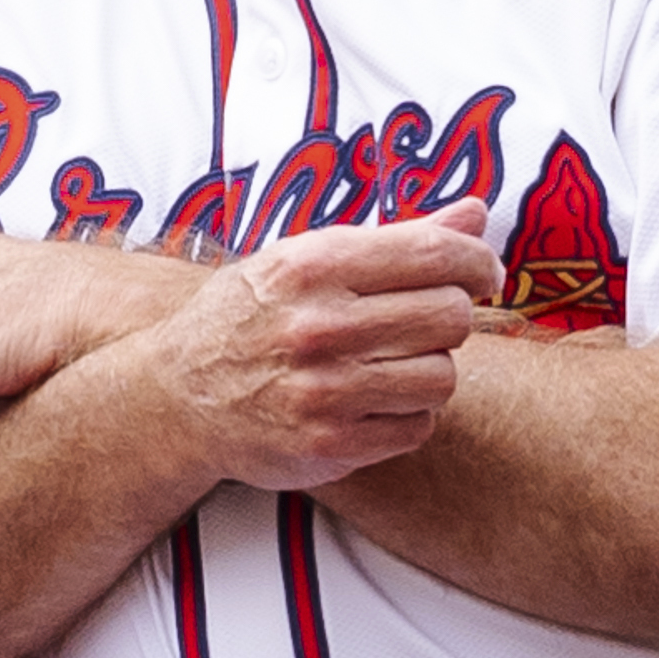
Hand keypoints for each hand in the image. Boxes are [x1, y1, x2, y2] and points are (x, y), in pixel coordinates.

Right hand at [138, 201, 504, 491]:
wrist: (175, 398)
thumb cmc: (250, 317)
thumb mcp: (305, 259)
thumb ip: (396, 238)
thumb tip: (475, 212)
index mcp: (312, 265)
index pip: (433, 253)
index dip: (477, 261)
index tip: (483, 271)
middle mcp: (317, 327)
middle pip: (450, 316)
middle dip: (452, 315)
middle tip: (429, 319)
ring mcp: (323, 391)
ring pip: (442, 376)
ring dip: (431, 369)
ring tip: (394, 362)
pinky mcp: (329, 445)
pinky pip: (417, 426)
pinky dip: (409, 414)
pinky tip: (376, 400)